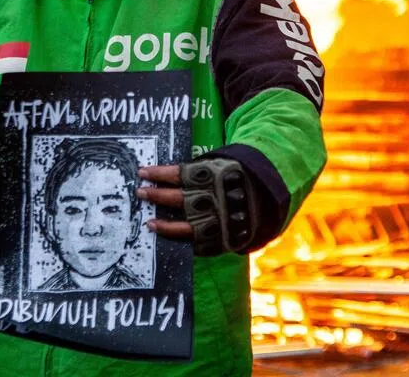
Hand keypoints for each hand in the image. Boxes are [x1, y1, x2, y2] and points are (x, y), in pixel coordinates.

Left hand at [138, 159, 259, 254]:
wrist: (267, 197)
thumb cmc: (233, 177)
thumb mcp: (219, 164)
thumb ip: (196, 170)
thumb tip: (163, 173)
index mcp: (216, 176)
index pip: (182, 174)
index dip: (161, 174)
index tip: (142, 172)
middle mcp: (217, 199)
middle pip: (182, 199)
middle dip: (158, 196)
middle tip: (140, 193)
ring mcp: (221, 221)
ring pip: (189, 226)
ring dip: (166, 226)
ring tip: (149, 223)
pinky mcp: (224, 239)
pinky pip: (200, 243)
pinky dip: (184, 240)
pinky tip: (170, 237)